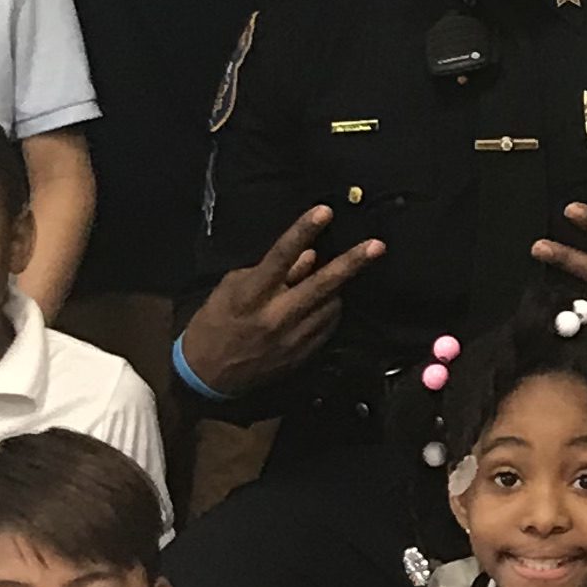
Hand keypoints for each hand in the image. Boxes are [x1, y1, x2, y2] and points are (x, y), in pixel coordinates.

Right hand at [179, 206, 385, 396]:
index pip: (281, 257)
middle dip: (351, 264)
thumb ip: (271, 272)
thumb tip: (307, 256)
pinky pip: (328, 326)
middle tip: (378, 246)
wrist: (208, 376)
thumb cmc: (215, 322)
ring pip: (331, 306)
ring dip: (335, 289)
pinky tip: (321, 305)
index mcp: (251, 295)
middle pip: (321, 285)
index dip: (303, 232)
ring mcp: (293, 339)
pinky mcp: (303, 356)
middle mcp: (276, 317)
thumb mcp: (232, 288)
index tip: (325, 211)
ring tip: (329, 281)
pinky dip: (329, 311)